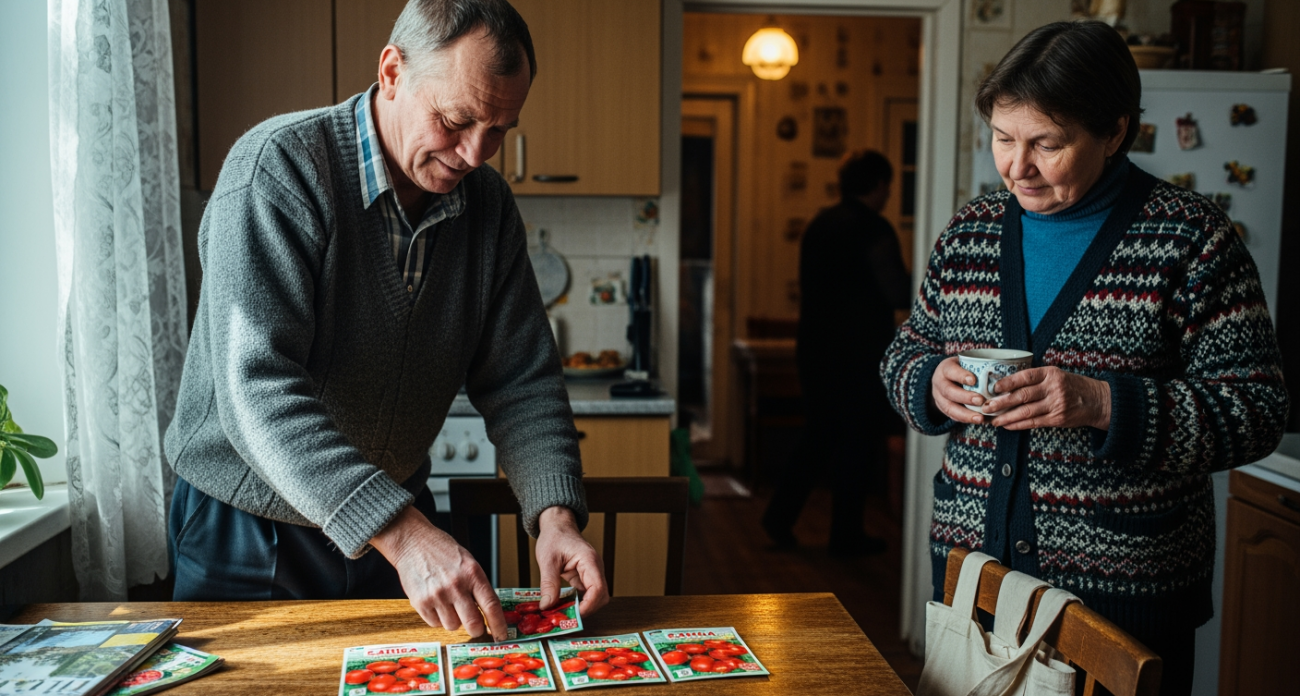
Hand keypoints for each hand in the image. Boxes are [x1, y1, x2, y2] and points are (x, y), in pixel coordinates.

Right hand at [370, 506, 507, 639]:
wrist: (413, 542)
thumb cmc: (442, 550)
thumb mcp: (468, 562)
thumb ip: (477, 585)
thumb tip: (488, 612)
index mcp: (472, 573)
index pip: (491, 606)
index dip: (499, 625)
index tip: (502, 636)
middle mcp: (456, 586)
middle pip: (473, 623)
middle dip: (476, 629)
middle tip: (475, 625)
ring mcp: (437, 595)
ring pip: (453, 626)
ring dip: (454, 620)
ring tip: (449, 603)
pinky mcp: (420, 603)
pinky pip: (435, 624)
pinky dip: (438, 618)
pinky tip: (436, 602)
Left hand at [534, 506, 608, 616]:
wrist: (557, 526)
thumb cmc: (555, 537)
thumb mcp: (547, 560)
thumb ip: (548, 583)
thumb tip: (547, 605)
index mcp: (589, 561)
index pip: (598, 588)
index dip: (588, 605)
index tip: (573, 615)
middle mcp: (595, 568)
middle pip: (601, 596)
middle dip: (586, 609)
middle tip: (567, 617)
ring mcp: (591, 573)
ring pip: (595, 597)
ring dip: (582, 607)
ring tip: (563, 612)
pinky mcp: (584, 577)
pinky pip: (586, 594)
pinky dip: (577, 602)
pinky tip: (563, 605)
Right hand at [929, 356, 988, 425]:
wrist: (945, 378)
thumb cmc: (961, 368)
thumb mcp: (965, 361)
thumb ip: (979, 364)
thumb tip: (1003, 362)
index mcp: (945, 369)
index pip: (950, 371)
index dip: (961, 376)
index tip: (974, 380)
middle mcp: (939, 383)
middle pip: (948, 391)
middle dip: (964, 397)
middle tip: (980, 401)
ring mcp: (939, 398)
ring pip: (949, 407)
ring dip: (965, 414)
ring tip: (980, 418)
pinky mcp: (943, 409)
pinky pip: (952, 416)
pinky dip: (965, 420)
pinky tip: (978, 421)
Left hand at [984, 366, 1110, 430]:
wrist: (1097, 400)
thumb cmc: (1071, 385)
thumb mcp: (1056, 374)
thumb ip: (1036, 378)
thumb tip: (1006, 384)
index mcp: (1050, 373)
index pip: (1025, 376)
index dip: (1008, 382)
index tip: (993, 388)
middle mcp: (1053, 388)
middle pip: (1022, 396)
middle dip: (1001, 402)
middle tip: (985, 407)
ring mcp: (1056, 405)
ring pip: (1025, 412)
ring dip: (1006, 417)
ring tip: (993, 420)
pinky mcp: (1057, 419)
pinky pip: (1033, 422)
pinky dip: (1018, 424)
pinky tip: (1007, 425)